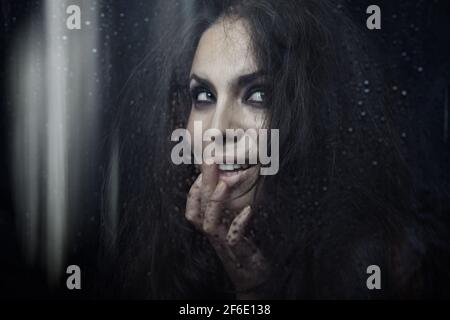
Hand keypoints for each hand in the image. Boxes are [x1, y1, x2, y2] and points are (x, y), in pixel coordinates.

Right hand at [185, 164, 269, 298]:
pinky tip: (248, 211)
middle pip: (200, 207)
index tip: (203, 164)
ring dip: (215, 202)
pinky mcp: (236, 252)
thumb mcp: (239, 219)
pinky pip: (232, 238)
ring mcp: (222, 242)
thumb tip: (237, 178)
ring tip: (223, 184)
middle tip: (209, 159)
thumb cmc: (246, 245)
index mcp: (212, 221)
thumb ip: (236, 202)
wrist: (255, 274)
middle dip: (204, 182)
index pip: (195, 203)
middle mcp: (213, 232)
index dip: (196, 184)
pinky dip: (238, 224)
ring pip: (207, 223)